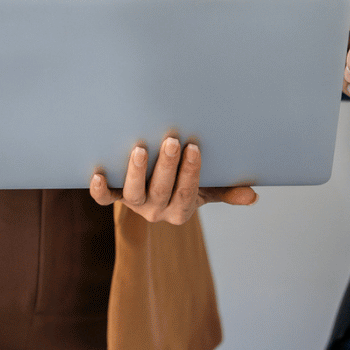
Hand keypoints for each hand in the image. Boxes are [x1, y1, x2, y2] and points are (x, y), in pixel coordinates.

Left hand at [90, 135, 257, 223]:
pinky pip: (105, 198)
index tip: (194, 147)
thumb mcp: (211, 189)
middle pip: (161, 190)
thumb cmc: (190, 183)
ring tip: (140, 148)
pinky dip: (98, 189)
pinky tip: (96, 173)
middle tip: (171, 139)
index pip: (187, 192)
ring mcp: (136, 204)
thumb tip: (253, 196)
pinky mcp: (117, 196)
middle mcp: (157, 210)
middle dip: (166, 165)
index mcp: (181, 210)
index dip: (190, 172)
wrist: (162, 192)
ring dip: (135, 171)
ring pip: (134, 193)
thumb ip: (228, 191)